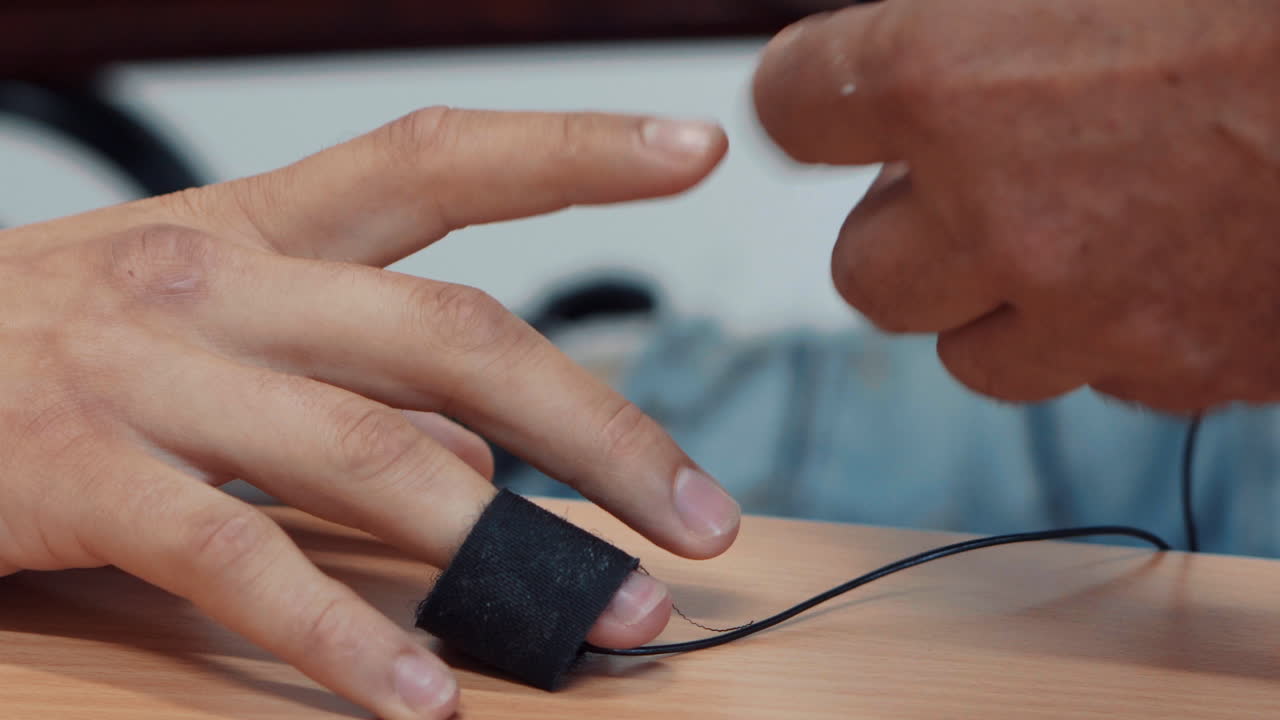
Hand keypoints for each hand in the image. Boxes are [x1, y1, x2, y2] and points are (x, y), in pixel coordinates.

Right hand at [0, 108, 739, 717]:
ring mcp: (148, 373)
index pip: (440, 158)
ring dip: (505, 546)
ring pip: (369, 450)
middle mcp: (218, 280)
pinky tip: (420, 694)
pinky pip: (241, 560)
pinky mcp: (82, 475)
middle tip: (697, 515)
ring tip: (611, 615)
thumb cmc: (54, 350)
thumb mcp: (207, 332)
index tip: (691, 149)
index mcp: (259, 227)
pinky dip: (342, 634)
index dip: (571, 147)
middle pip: (451, 334)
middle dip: (599, 428)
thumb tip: (482, 462)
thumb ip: (350, 385)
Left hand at [753, 0, 1279, 411]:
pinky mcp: (1187, 369)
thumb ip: (983, 7)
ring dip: (995, 297)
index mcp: (951, 71)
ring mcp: (1095, 308)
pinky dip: (1105, 332)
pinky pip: (1094, 374)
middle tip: (962, 177)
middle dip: (904, 226)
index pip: (795, 107)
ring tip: (1066, 229)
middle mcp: (1000, 209)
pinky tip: (1165, 261)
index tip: (837, 99)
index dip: (816, 99)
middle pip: (863, 271)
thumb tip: (924, 32)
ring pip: (968, 352)